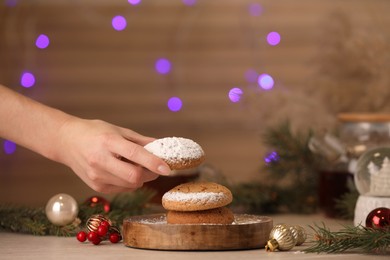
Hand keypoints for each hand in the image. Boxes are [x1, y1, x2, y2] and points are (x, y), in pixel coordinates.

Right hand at [55, 118, 170, 192]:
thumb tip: (161, 147)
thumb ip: (140, 141)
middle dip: (150, 174)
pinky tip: (122, 170)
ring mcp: (97, 176)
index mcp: (108, 142)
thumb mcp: (117, 130)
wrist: (66, 141)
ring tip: (135, 166)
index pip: (135, 155)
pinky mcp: (96, 186)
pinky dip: (129, 182)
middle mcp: (101, 160)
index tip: (167, 168)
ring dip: (140, 178)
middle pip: (134, 177)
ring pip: (130, 185)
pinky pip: (122, 188)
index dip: (153, 163)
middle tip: (154, 167)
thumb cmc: (94, 132)